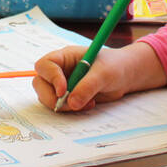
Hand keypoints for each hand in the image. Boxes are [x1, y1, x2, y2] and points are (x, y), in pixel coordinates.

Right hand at [33, 42, 166, 110]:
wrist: (126, 75)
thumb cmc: (115, 66)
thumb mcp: (104, 73)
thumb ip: (87, 86)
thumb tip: (72, 103)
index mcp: (65, 57)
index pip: (45, 65)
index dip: (50, 78)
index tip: (63, 90)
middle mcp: (60, 70)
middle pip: (40, 83)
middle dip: (51, 97)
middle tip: (71, 105)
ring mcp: (63, 84)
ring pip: (47, 97)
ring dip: (63, 105)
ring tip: (87, 103)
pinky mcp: (69, 96)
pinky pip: (60, 106)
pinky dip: (71, 109)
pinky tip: (89, 104)